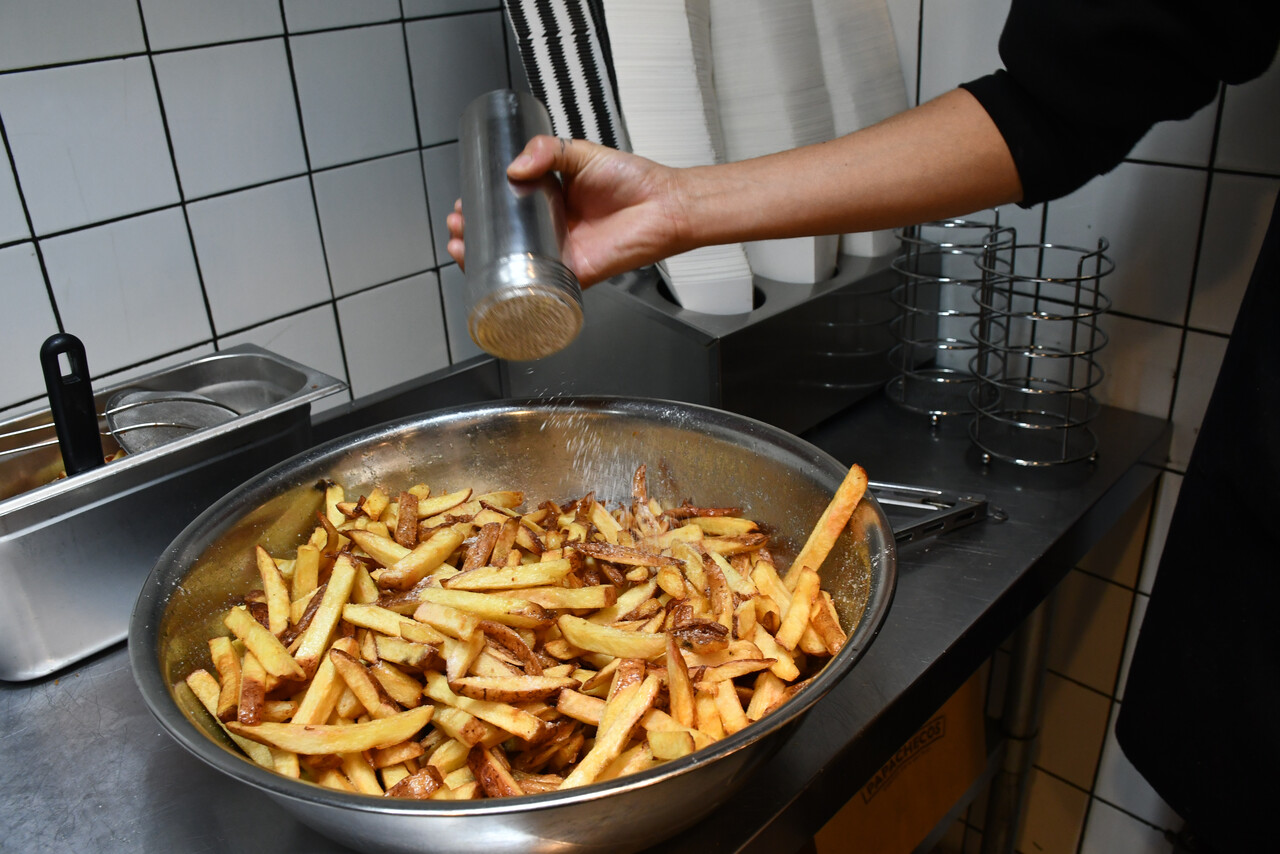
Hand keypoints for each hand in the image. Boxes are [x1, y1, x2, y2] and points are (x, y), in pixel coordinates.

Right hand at [446, 136, 686, 286]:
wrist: (662, 204)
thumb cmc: (631, 180)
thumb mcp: (581, 152)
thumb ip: (548, 151)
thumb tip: (513, 167)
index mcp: (549, 201)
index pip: (504, 207)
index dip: (479, 208)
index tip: (460, 204)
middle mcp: (550, 230)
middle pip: (502, 239)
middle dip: (471, 236)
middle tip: (458, 227)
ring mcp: (560, 254)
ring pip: (513, 266)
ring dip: (482, 263)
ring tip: (463, 248)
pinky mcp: (574, 274)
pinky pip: (541, 288)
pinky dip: (516, 289)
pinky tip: (494, 282)